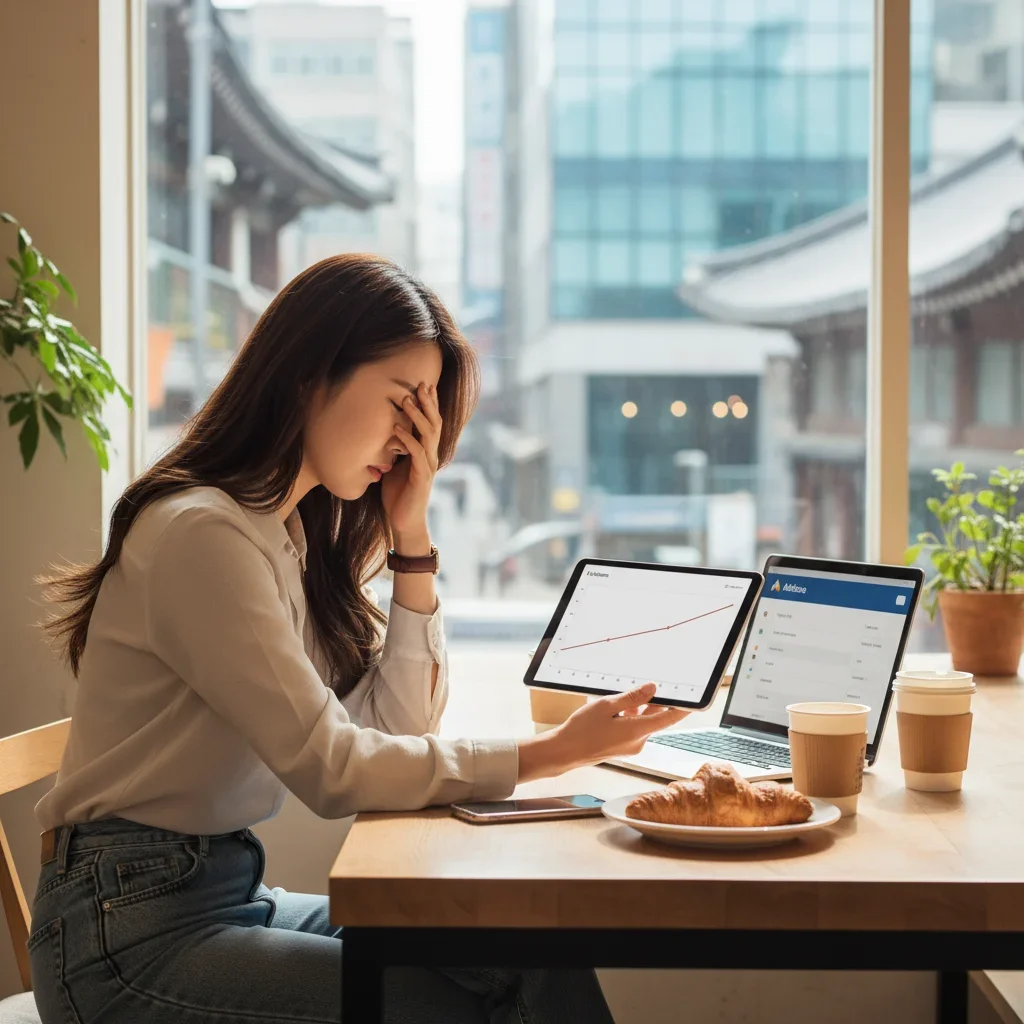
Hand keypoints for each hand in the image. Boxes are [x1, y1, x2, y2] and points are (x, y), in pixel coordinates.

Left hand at [380, 382, 440, 542]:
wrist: (404, 521)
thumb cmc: (398, 494)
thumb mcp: (395, 465)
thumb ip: (395, 449)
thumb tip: (384, 430)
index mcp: (426, 452)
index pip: (431, 423)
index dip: (430, 404)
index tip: (424, 384)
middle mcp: (431, 456)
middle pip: (435, 424)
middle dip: (428, 403)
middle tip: (422, 384)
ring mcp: (428, 466)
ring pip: (428, 435)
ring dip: (417, 417)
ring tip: (408, 401)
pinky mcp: (422, 478)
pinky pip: (417, 455)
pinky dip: (407, 440)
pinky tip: (397, 430)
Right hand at [516, 683, 688, 782]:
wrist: (565, 751)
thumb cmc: (582, 730)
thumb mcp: (607, 705)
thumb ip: (632, 697)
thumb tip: (652, 688)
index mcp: (638, 731)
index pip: (670, 717)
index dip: (684, 707)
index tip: (695, 698)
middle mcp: (639, 742)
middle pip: (656, 718)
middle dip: (654, 702)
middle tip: (650, 685)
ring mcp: (631, 746)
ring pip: (644, 722)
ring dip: (638, 709)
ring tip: (622, 698)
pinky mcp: (623, 747)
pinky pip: (634, 729)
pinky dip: (630, 717)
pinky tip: (617, 709)